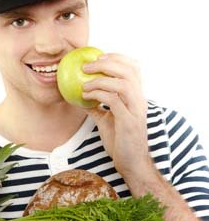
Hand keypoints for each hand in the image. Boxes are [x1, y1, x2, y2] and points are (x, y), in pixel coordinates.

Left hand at [82, 53, 150, 178]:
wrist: (131, 163)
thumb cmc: (120, 142)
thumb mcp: (106, 120)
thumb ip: (97, 107)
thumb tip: (80, 96)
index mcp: (137, 97)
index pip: (134, 68)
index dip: (118, 57)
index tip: (99, 56)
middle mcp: (140, 100)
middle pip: (129, 70)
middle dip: (107, 63)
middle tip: (87, 66)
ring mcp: (136, 110)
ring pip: (123, 83)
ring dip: (101, 79)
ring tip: (84, 83)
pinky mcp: (129, 121)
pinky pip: (114, 100)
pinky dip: (98, 94)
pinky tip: (86, 96)